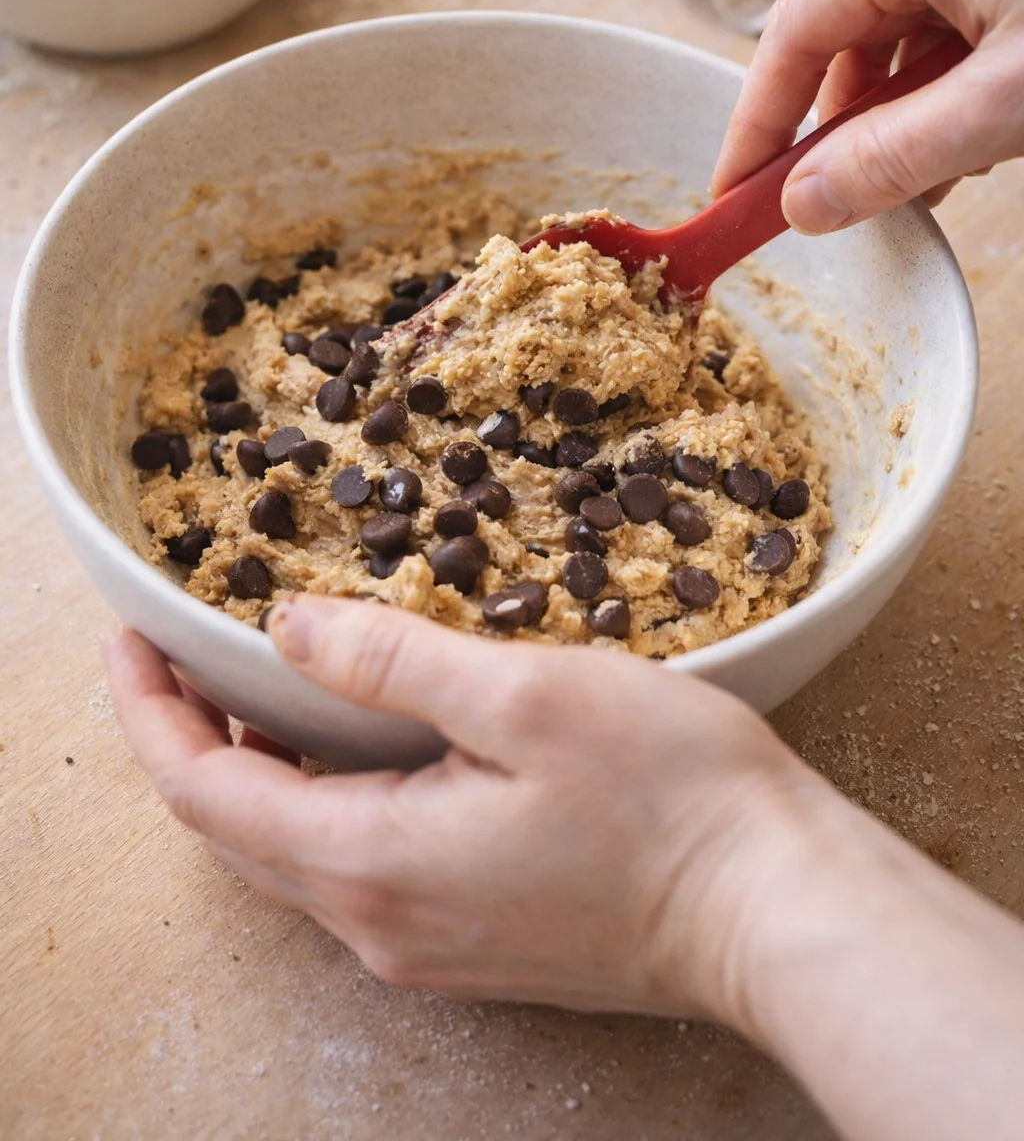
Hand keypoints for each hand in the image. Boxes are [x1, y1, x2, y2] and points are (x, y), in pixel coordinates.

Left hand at [105, 602, 1023, 1140]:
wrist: (772, 909)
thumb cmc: (667, 796)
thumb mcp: (523, 696)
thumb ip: (389, 660)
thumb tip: (287, 626)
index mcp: (370, 862)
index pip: (202, 789)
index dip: (149, 709)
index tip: (129, 635)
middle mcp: (376, 926)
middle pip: (231, 830)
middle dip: (186, 737)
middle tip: (173, 650)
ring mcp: (423, 945)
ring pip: (289, 853)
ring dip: (251, 770)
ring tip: (249, 685)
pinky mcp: (468, 942)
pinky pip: (349, 871)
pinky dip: (315, 803)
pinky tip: (347, 747)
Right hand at [711, 0, 1023, 232]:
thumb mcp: (1007, 104)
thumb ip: (897, 159)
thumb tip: (804, 205)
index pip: (792, 35)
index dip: (758, 125)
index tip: (736, 195)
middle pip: (842, 29)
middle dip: (838, 123)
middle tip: (837, 201)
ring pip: (898, 25)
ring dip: (899, 107)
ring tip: (926, 178)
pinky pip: (948, 10)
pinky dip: (945, 76)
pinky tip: (970, 130)